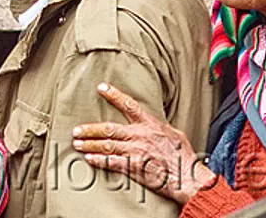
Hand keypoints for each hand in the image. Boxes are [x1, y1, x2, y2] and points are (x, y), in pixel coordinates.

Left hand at [71, 82, 215, 204]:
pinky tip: (89, 159)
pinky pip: (112, 162)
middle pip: (109, 129)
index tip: (101, 88)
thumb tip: (152, 122)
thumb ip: (160, 127)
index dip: (114, 95)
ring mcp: (136, 151)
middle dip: (90, 129)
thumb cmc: (184, 157)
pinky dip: (99, 160)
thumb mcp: (175, 134)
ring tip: (77, 144)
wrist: (189, 178)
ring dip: (89, 144)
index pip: (129, 105)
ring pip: (106, 145)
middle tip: (76, 130)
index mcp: (150, 125)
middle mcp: (140, 136)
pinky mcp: (134, 167)